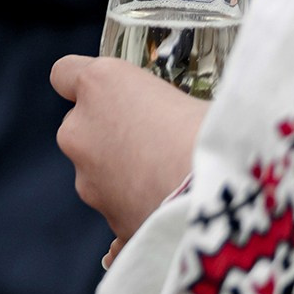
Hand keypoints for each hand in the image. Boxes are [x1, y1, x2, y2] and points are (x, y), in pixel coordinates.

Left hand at [52, 55, 207, 249]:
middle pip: (83, 127)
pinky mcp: (106, 219)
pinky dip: (137, 211)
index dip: (88, 87)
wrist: (227, 199)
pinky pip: (118, 210)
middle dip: (112, 136)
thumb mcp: (199, 100)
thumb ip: (168, 106)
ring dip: (124, 175)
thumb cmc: (220, 136)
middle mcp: (80, 128)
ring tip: (173, 182)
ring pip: (98, 171)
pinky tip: (170, 214)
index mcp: (101, 85)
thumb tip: (185, 118)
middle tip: (157, 145)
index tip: (107, 95)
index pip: (65, 74)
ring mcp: (87, 177)